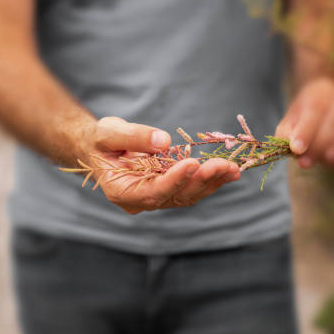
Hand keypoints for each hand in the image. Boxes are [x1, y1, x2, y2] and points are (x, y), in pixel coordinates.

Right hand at [80, 117, 239, 213]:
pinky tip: (229, 171)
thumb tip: (165, 141)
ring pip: (188, 195)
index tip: (192, 164)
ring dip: (212, 182)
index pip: (152, 192)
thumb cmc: (101, 140)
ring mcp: (157, 197)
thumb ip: (134, 136)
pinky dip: (211, 179)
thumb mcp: (109, 133)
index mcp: (121, 192)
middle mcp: (141, 201)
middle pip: (176, 196)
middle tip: (225, 165)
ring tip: (234, 169)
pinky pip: (192, 188)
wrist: (100, 147)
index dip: (174, 180)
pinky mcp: (169, 189)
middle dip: (202, 180)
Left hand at [275, 78, 333, 167]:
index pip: (315, 107)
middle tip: (306, 162)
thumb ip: (287, 134)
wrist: (321, 118)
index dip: (306, 130)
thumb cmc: (303, 125)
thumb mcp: (289, 126)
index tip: (297, 149)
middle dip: (321, 143)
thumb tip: (292, 146)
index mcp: (319, 91)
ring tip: (330, 159)